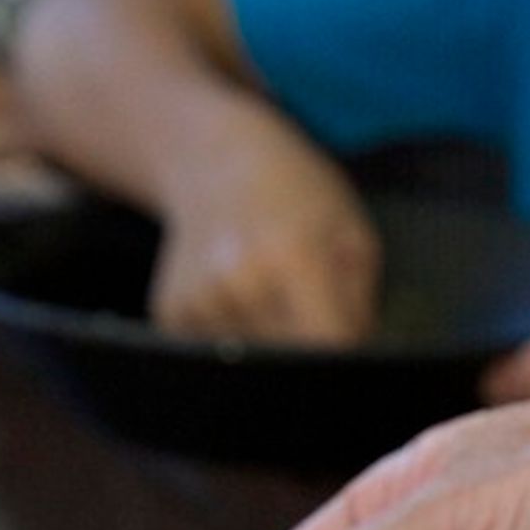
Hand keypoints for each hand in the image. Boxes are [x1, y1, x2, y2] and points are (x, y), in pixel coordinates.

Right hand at [150, 144, 380, 343]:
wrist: (215, 160)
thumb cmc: (297, 193)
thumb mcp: (350, 232)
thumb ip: (358, 306)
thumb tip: (350, 368)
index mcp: (291, 257)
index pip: (327, 345)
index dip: (344, 358)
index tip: (347, 350)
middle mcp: (238, 281)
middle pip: (289, 364)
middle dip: (309, 356)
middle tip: (313, 320)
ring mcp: (198, 300)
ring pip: (252, 365)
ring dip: (270, 348)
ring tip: (272, 297)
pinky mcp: (171, 312)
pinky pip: (216, 353)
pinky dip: (236, 340)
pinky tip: (238, 298)